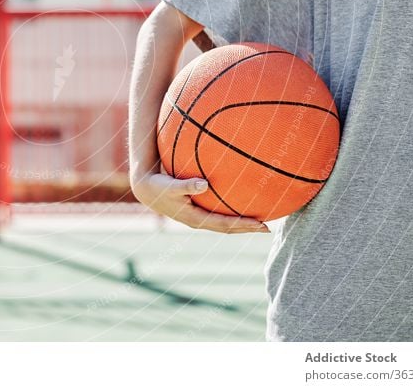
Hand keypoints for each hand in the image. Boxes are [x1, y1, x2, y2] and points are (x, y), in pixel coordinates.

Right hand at [131, 172, 269, 233]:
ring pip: (223, 225)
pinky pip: (217, 215)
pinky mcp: (196, 212)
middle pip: (227, 229)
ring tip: (259, 221)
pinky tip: (240, 204)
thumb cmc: (158, 185)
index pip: (224, 225)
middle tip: (267, 228)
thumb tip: (204, 184)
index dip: (242, 225)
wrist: (146, 189)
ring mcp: (197, 218)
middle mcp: (198, 221)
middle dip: (247, 228)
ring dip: (241, 224)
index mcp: (194, 218)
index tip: (260, 225)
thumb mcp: (171, 185)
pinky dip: (230, 213)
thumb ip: (187, 185)